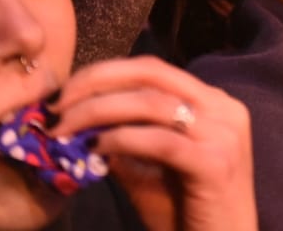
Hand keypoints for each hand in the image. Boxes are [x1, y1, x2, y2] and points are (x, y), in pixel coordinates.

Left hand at [51, 57, 255, 230]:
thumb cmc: (185, 213)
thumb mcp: (150, 167)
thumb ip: (126, 137)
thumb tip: (78, 118)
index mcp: (212, 102)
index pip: (153, 70)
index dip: (105, 74)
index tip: (65, 93)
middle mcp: (224, 108)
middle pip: (152, 74)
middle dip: (96, 83)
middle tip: (57, 106)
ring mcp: (224, 133)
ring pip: (152, 103)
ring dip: (99, 111)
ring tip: (65, 130)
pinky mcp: (216, 162)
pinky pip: (160, 141)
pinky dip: (121, 139)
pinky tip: (95, 149)